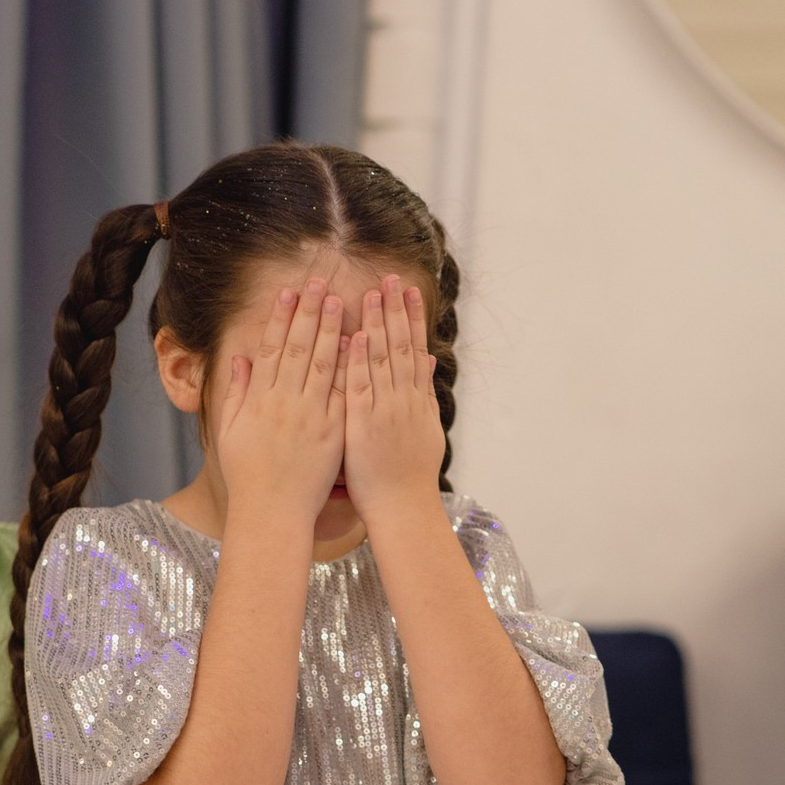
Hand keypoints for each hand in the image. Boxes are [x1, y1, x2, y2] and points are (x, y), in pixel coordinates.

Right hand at [211, 281, 346, 522]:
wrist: (271, 511)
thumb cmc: (249, 474)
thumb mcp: (232, 430)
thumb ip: (238, 392)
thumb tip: (239, 360)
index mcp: (259, 398)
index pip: (270, 348)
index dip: (280, 318)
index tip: (288, 292)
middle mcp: (284, 401)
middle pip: (297, 347)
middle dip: (308, 312)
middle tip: (318, 282)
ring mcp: (309, 415)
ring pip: (321, 362)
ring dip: (330, 328)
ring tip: (338, 299)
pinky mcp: (332, 431)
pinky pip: (342, 391)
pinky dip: (349, 365)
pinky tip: (357, 341)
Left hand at [341, 278, 446, 520]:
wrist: (403, 506)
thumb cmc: (410, 474)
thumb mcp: (427, 428)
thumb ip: (424, 393)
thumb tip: (427, 362)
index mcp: (417, 399)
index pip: (414, 349)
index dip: (411, 318)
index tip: (407, 290)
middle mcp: (404, 399)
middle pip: (401, 346)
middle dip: (396, 310)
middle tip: (391, 277)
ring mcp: (386, 410)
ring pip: (383, 358)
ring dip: (379, 324)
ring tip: (376, 292)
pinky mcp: (364, 424)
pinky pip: (361, 386)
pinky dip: (360, 360)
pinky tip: (357, 335)